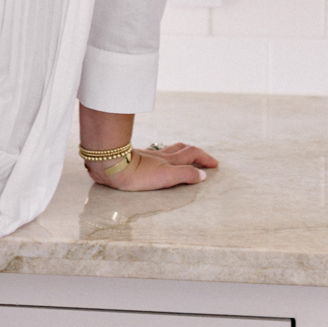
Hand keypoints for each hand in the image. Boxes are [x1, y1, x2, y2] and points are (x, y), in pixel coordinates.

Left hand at [86, 141, 217, 190]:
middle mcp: (161, 156)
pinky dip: (165, 156)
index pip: (192, 155)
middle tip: (204, 159)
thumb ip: (185, 174)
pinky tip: (158, 159)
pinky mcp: (138, 158)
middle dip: (195, 153)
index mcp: (170, 160)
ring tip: (185, 156)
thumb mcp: (166, 177)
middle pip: (182, 149)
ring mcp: (149, 156)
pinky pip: (157, 154)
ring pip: (169, 150)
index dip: (204, 158)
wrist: (112, 166)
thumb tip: (202, 174)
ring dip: (181, 152)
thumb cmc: (138, 174)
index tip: (214, 164)